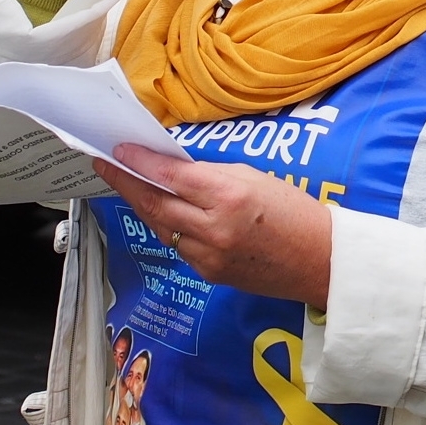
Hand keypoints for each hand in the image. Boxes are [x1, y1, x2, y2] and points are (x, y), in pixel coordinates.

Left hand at [93, 145, 332, 309]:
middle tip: (105, 165)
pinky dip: (169, 226)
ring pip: (162, 227)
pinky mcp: (209, 274)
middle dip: (125, 183)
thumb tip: (174, 170)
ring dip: (144, 205)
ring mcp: (208, 256)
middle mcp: (213, 228)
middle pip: (154, 204)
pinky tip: (166, 212)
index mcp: (229, 196)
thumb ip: (212, 174)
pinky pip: (179, 246)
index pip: (170, 176)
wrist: (320, 260)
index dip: (139, 162)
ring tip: (130, 184)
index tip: (118, 149)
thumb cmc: (295, 211)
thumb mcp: (254, 178)